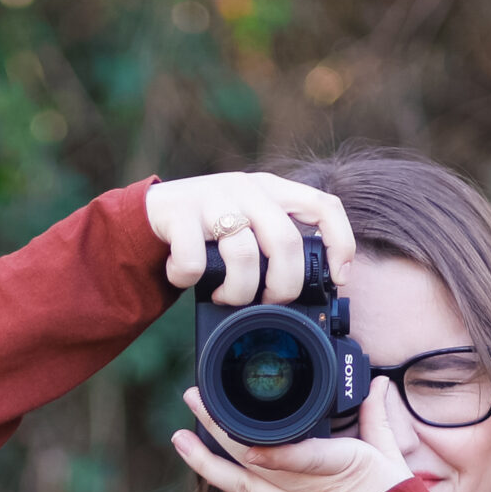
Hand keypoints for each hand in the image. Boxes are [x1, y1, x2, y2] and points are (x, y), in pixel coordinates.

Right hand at [146, 172, 355, 305]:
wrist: (150, 211)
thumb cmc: (207, 228)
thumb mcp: (248, 224)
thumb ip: (273, 243)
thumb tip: (306, 294)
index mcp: (272, 189)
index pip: (323, 206)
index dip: (340, 243)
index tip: (338, 279)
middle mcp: (247, 188)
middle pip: (286, 241)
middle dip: (282, 286)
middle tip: (269, 303)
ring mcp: (213, 197)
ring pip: (243, 255)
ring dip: (238, 291)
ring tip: (226, 298)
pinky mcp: (180, 212)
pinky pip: (194, 261)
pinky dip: (188, 279)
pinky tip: (183, 277)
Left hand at [170, 378, 417, 491]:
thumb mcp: (390, 459)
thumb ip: (374, 418)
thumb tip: (374, 383)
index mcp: (345, 470)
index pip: (309, 460)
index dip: (278, 456)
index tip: (250, 449)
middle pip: (258, 463)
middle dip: (222, 430)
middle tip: (195, 399)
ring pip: (242, 488)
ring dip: (206, 462)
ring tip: (179, 437)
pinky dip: (223, 481)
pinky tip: (203, 463)